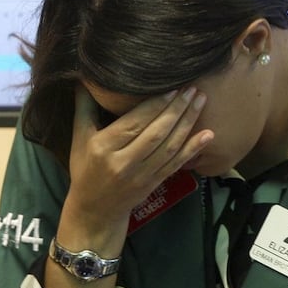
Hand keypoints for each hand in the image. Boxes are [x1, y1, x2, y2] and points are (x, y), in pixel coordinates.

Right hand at [58, 85, 212, 251]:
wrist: (95, 210)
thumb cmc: (86, 169)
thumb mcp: (79, 138)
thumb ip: (84, 107)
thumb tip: (83, 76)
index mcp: (104, 148)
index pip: (134, 123)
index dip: (155, 106)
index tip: (173, 88)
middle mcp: (123, 162)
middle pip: (155, 133)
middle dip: (177, 110)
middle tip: (193, 89)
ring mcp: (141, 175)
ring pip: (169, 147)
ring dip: (188, 123)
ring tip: (200, 101)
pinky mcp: (154, 183)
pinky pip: (177, 163)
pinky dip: (193, 148)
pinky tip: (208, 134)